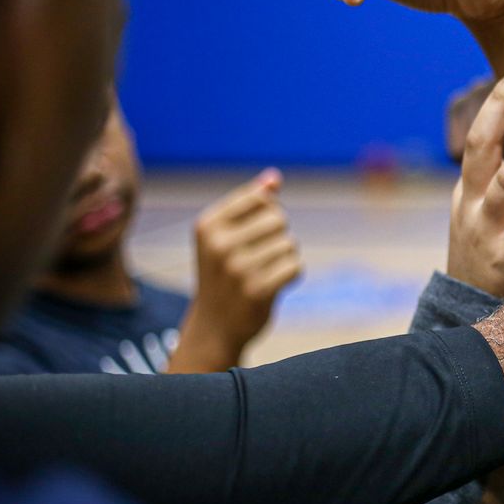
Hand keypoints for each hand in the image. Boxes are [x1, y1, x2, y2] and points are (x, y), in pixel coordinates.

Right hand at [171, 170, 300, 371]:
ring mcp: (237, 268)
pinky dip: (291, 275)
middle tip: (259, 258)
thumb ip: (250, 204)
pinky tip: (273, 285)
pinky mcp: (257, 289)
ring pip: (290, 243)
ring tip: (264, 273)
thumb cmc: (224, 274)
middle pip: (279, 219)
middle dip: (278, 237)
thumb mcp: (226, 235)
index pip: (260, 197)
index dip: (268, 213)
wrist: (214, 326)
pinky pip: (295, 266)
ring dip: (285, 258)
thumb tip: (274, 177)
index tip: (252, 235)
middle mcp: (218, 244)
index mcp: (207, 224)